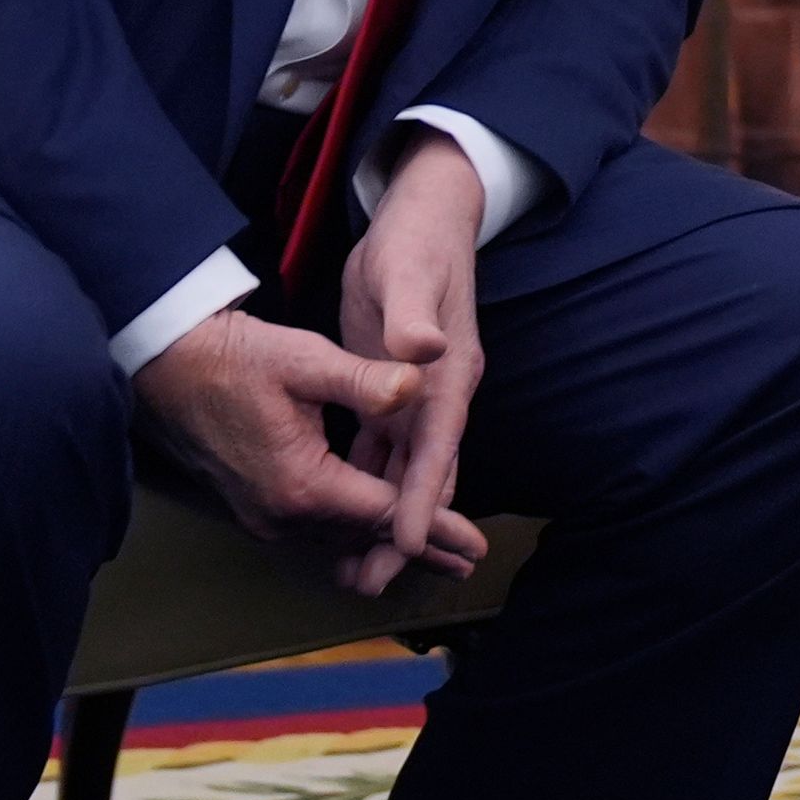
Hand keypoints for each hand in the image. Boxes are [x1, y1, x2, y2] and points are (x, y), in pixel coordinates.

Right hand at [135, 305, 461, 565]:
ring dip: (385, 544)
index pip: (387, 516)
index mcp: (304, 484)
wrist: (164, 367)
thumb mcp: (306, 359)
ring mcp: (265, 516)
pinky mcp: (255, 506)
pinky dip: (353, 531)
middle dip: (419, 549)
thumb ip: (365, 378)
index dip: (437, 529)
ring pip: (339, 538)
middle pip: (366, 539)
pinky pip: (316, 528)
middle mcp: (283, 515)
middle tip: (467, 563)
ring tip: (433, 554)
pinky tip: (374, 529)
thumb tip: (418, 384)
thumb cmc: (235, 358)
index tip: (476, 547)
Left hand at [334, 133, 493, 596]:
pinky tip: (351, 518)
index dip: (423, 496)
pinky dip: (372, 487)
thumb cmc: (415, 245)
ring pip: (404, 473)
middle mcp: (440, 395)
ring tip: (361, 570)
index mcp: (448, 374)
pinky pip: (384, 453)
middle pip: (426, 475)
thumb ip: (415, 314)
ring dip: (385, 520)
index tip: (406, 541)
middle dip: (405, 530)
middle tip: (374, 580)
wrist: (423, 220)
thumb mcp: (408, 274)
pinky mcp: (394, 394)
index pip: (436, 446)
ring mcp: (419, 398)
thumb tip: (424, 349)